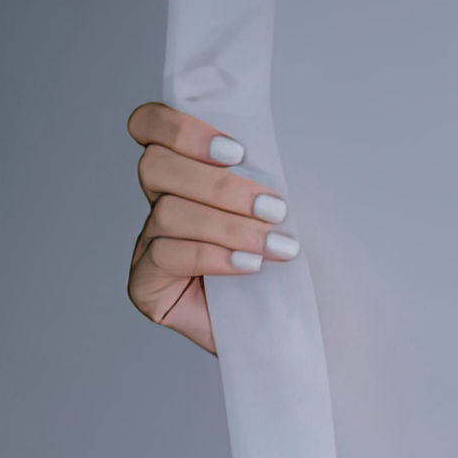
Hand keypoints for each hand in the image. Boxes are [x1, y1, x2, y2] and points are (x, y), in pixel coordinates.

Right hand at [124, 102, 297, 354]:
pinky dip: (212, 255)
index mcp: (185, 174)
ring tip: (276, 246)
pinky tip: (248, 266)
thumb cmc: (301, 266)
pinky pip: (166, 255)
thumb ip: (258, 166)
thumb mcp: (285, 204)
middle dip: (219, 185)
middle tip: (273, 208)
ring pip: (168, 212)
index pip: (151, 127)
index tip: (237, 151)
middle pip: (156, 166)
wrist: (310, 332)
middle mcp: (161, 206)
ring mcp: (150, 247)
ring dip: (228, 225)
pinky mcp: (147, 287)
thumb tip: (254, 125)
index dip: (181, 128)